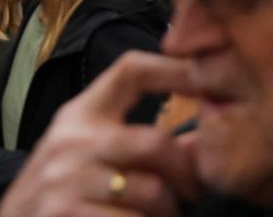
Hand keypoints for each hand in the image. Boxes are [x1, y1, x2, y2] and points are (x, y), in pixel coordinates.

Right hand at [0, 51, 201, 216]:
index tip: (210, 80)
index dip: (176, 70)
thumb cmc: (61, 187)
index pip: (131, 70)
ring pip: (153, 191)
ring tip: (166, 214)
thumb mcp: (89, 150)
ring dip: (171, 210)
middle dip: (188, 172)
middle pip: (157, 143)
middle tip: (193, 190)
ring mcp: (65, 183)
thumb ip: (141, 139)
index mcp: (80, 114)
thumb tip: (211, 131)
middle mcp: (71, 143)